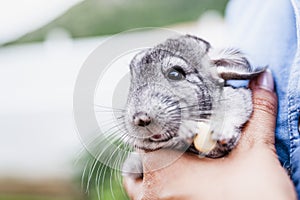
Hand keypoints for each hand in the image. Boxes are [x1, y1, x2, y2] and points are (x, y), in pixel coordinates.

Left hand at [123, 70, 296, 199]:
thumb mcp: (257, 154)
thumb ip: (257, 113)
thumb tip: (261, 81)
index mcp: (166, 170)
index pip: (142, 135)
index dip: (152, 122)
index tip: (160, 114)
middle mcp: (154, 193)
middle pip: (137, 159)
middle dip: (152, 145)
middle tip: (171, 136)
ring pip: (135, 183)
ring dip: (147, 169)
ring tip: (169, 159)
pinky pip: (145, 199)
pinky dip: (153, 188)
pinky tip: (175, 182)